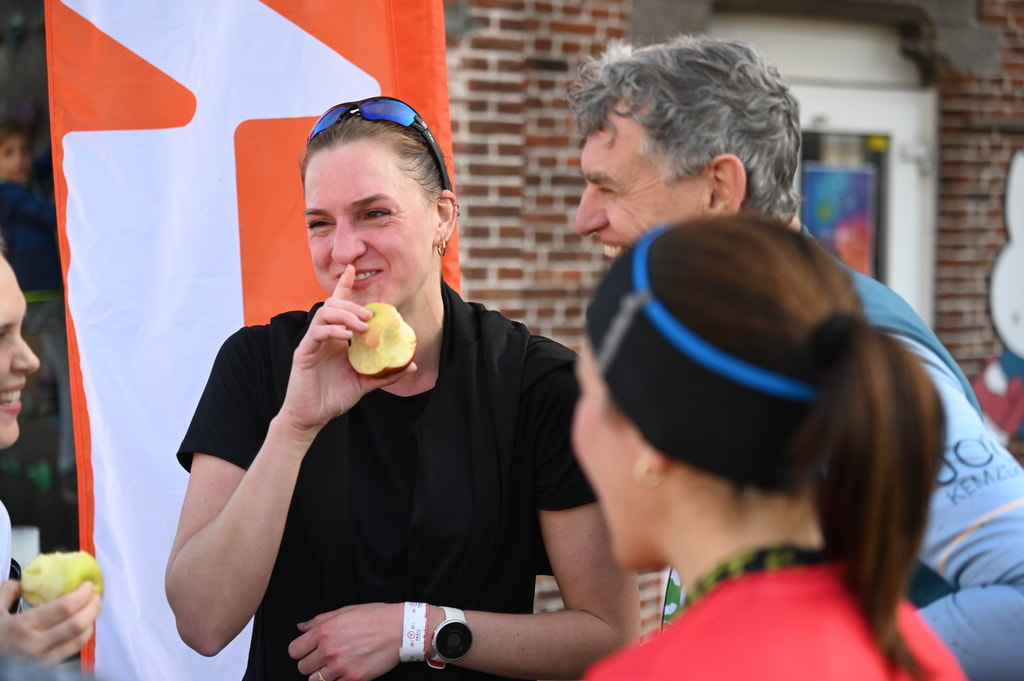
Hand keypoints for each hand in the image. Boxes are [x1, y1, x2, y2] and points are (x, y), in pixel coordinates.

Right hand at [0, 579, 101, 664]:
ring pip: (79, 639)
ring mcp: (44, 659)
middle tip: (96, 595)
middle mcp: (36, 645)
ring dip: (91, 621)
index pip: (63, 608)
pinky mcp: (48, 667)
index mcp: (22, 626)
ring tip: (92, 609)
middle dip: (93, 607)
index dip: (82, 594)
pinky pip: (73, 650)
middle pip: (77, 624)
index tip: (88, 585)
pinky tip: (84, 626)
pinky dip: (83, 636)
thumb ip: (9, 591)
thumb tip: (26, 580)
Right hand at [278, 265, 415, 433]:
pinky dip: (332, 331)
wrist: (312, 418)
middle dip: (352, 305)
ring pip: (324, 314)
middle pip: (333, 306)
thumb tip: (412, 364)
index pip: (338, 306)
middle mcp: (323, 336)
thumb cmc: (334, 398)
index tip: (352, 269)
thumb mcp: (366, 383)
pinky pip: (316, 333)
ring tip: (362, 327)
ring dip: (345, 316)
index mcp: (336, 338)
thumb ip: (386, 373)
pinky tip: (345, 337)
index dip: (344, 286)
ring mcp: (312, 343)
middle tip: (370, 317)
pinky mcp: (303, 353)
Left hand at [289, 602, 402, 680]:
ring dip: (322, 675)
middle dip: (311, 663)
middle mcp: (329, 649)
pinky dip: (337, 680)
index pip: (294, 650)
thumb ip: (319, 620)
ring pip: (315, 680)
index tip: (308, 651)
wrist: (400, 629)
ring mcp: (341, 666)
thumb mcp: (344, 611)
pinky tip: (345, 672)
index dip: (301, 651)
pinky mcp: (354, 678)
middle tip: (324, 658)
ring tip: (335, 666)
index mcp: (324, 631)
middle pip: (302, 667)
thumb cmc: (374, 617)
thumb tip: (301, 627)